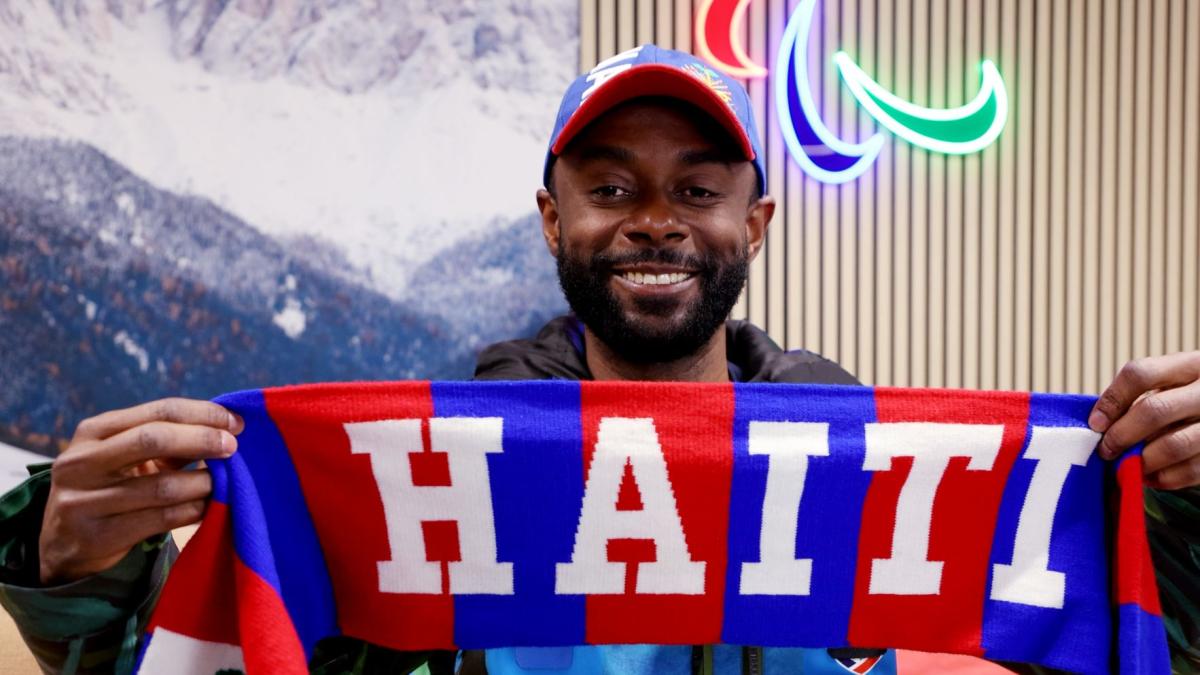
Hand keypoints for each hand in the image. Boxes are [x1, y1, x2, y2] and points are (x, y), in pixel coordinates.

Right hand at [39, 398, 241, 583]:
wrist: (65, 541)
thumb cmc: (112, 486)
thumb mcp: (127, 456)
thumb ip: (168, 441)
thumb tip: (228, 426)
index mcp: (93, 431)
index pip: (159, 411)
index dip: (203, 414)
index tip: (236, 423)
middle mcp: (82, 462)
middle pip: (154, 439)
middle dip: (202, 439)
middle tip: (232, 448)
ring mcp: (84, 501)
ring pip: (163, 486)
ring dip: (203, 483)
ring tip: (222, 483)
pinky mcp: (97, 536)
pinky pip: (160, 520)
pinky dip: (192, 511)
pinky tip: (207, 507)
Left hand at [1090, 351, 1199, 488]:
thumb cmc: (1187, 401)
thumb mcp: (1172, 386)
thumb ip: (1140, 399)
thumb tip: (1099, 426)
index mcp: (1191, 365)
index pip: (1141, 374)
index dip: (1112, 400)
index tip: (1095, 424)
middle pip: (1155, 410)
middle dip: (1122, 435)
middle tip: (1106, 451)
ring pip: (1173, 445)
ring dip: (1142, 460)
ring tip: (1126, 466)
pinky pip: (1190, 470)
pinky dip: (1164, 478)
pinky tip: (1151, 476)